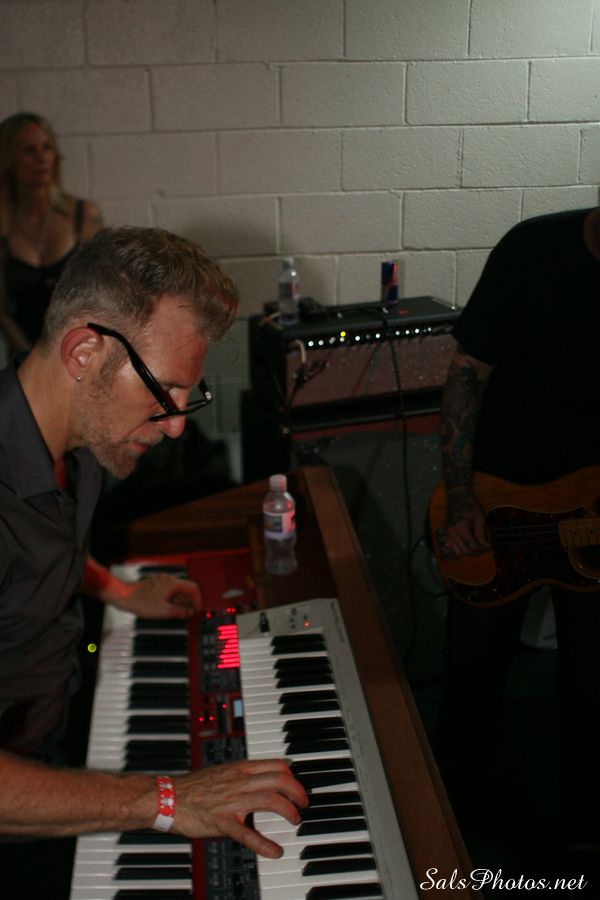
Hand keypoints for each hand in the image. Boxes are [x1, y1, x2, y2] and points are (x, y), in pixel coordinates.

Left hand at [122, 573, 201, 618]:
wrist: (124, 596)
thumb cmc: (140, 601)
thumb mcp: (164, 611)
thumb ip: (180, 612)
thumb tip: (189, 613)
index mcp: (173, 583)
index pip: (193, 588)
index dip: (198, 600)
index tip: (197, 610)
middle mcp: (168, 580)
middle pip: (186, 589)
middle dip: (189, 602)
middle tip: (189, 613)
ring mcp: (161, 582)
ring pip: (177, 591)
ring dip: (180, 602)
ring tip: (177, 613)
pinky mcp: (156, 586)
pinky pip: (169, 592)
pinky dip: (172, 600)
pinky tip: (167, 609)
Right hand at [172, 760, 308, 856]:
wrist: (167, 797)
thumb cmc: (192, 787)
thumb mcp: (222, 772)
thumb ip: (242, 774)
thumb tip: (260, 778)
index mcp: (239, 769)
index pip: (275, 765)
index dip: (291, 775)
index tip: (295, 784)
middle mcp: (239, 782)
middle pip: (280, 780)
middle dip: (297, 792)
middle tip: (302, 804)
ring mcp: (232, 802)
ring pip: (271, 800)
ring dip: (289, 811)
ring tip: (294, 820)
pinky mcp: (222, 822)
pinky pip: (247, 834)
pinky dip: (264, 844)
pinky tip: (275, 851)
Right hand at [444, 490, 488, 557]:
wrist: (458, 497)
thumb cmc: (470, 506)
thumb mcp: (479, 518)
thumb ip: (481, 534)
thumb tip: (486, 546)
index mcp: (462, 528)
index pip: (472, 546)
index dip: (482, 548)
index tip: (489, 546)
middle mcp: (453, 533)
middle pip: (465, 551)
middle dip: (476, 551)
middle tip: (484, 547)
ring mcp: (448, 533)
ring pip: (458, 551)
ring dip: (469, 551)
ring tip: (477, 546)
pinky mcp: (447, 533)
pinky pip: (453, 546)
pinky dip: (461, 549)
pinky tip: (468, 545)